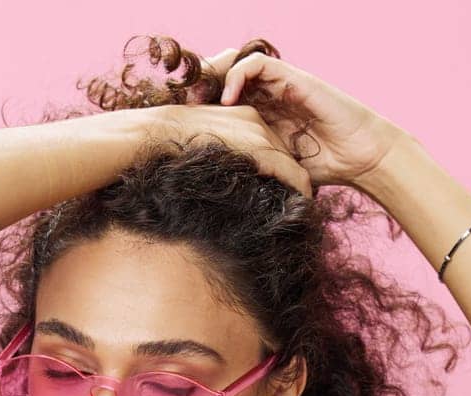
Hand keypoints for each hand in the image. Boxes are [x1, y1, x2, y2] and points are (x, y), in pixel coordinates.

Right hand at [148, 100, 315, 198]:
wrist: (165, 132)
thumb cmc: (176, 140)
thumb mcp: (207, 140)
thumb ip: (226, 149)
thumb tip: (230, 170)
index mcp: (246, 116)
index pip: (272, 141)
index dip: (281, 164)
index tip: (285, 183)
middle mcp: (258, 121)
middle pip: (286, 151)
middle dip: (294, 174)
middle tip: (300, 198)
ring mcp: (260, 135)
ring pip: (293, 163)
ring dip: (300, 184)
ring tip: (303, 204)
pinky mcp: (261, 151)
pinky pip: (292, 173)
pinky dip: (302, 188)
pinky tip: (305, 202)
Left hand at [203, 48, 405, 189]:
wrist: (360, 156)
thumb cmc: (326, 167)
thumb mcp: (278, 169)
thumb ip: (254, 167)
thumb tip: (220, 188)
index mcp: (263, 114)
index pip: (224, 97)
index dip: (203, 105)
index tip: (185, 122)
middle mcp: (269, 95)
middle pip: (224, 75)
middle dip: (202, 86)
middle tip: (186, 106)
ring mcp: (280, 84)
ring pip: (236, 62)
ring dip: (215, 76)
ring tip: (202, 99)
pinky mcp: (292, 78)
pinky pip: (258, 63)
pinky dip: (238, 76)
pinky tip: (229, 100)